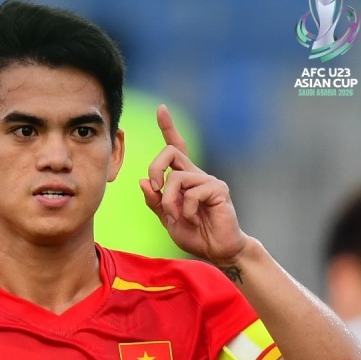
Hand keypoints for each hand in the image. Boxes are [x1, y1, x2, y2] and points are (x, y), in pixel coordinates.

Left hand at [139, 105, 247, 264]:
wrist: (217, 250)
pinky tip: (195, 220)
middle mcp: (196, 174)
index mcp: (184, 179)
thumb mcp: (167, 220)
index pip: (176, 147)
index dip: (168, 127)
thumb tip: (143, 181)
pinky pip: (192, 193)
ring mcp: (208, 180)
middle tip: (154, 189)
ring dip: (169, 201)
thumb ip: (155, 202)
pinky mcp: (218, 189)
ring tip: (178, 217)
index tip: (161, 109)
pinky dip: (187, 210)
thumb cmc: (195, 234)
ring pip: (176, 178)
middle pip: (170, 152)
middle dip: (155, 168)